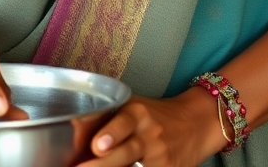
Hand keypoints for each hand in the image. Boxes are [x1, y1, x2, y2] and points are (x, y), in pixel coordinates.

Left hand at [76, 88, 223, 166]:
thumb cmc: (152, 114)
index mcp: (138, 113)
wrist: (195, 124)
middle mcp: (150, 135)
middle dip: (102, 164)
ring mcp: (161, 157)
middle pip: (126, 153)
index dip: (111, 134)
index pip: (124, 123)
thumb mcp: (131, 106)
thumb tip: (72, 126)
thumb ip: (105, 115)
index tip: (96, 146)